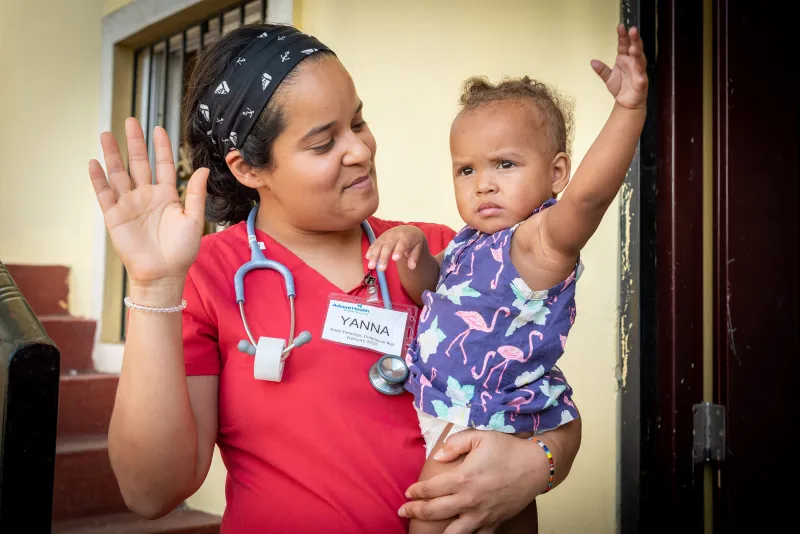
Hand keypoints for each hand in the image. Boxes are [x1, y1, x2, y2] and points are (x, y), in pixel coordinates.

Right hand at [89, 117, 208, 287]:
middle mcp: (146, 196)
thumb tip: (202, 169)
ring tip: (107, 134)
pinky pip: (104, 193)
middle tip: (131, 121)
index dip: (161, 147)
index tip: (158, 128)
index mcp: (166, 196)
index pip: (163, 165)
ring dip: (112, 154)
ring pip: (119, 173)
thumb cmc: (181, 251)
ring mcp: (129, 204)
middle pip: (139, 163)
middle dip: (135, 142)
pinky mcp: (114, 216)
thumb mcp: (193, 219)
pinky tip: (94, 162)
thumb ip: (196, 194)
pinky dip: (98, 178)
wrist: (163, 274)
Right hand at [365, 225, 427, 270]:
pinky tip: (367, 258)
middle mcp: (394, 235)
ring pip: (379, 245)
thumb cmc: (413, 241)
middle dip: (383, 257)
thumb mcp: (417, 247)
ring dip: (374, 256)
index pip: (402, 244)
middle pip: (388, 246)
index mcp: (406, 237)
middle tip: (381, 269)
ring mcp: (385, 236)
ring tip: (371, 266)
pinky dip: (370, 250)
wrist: (407, 229)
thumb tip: (412, 267)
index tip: (395, 259)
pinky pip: (374, 244)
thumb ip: (414, 257)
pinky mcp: (380, 238)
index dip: (398, 251)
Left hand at [400, 430, 550, 533]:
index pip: (430, 489)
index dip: (416, 492)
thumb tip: (438, 456)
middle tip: (403, 511)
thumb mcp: (479, 436)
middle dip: (415, 511)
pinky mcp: (494, 522)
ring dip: (436, 533)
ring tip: (424, 533)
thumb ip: (455, 444)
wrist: (537, 465)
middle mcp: (469, 500)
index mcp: (462, 478)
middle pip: (434, 512)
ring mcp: (482, 515)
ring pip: (453, 533)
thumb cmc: (507, 448)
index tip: (408, 492)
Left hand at [592, 24, 647, 109]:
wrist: (626, 103)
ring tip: (634, 48)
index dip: (623, 36)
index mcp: (625, 59)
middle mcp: (633, 63)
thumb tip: (592, 62)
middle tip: (632, 30)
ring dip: (638, 54)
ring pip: (640, 60)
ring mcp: (638, 72)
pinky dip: (640, 75)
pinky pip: (641, 78)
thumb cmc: (621, 88)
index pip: (624, 44)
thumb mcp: (608, 77)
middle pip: (635, 48)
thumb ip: (601, 69)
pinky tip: (639, 73)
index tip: (620, 27)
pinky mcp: (641, 83)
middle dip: (634, 39)